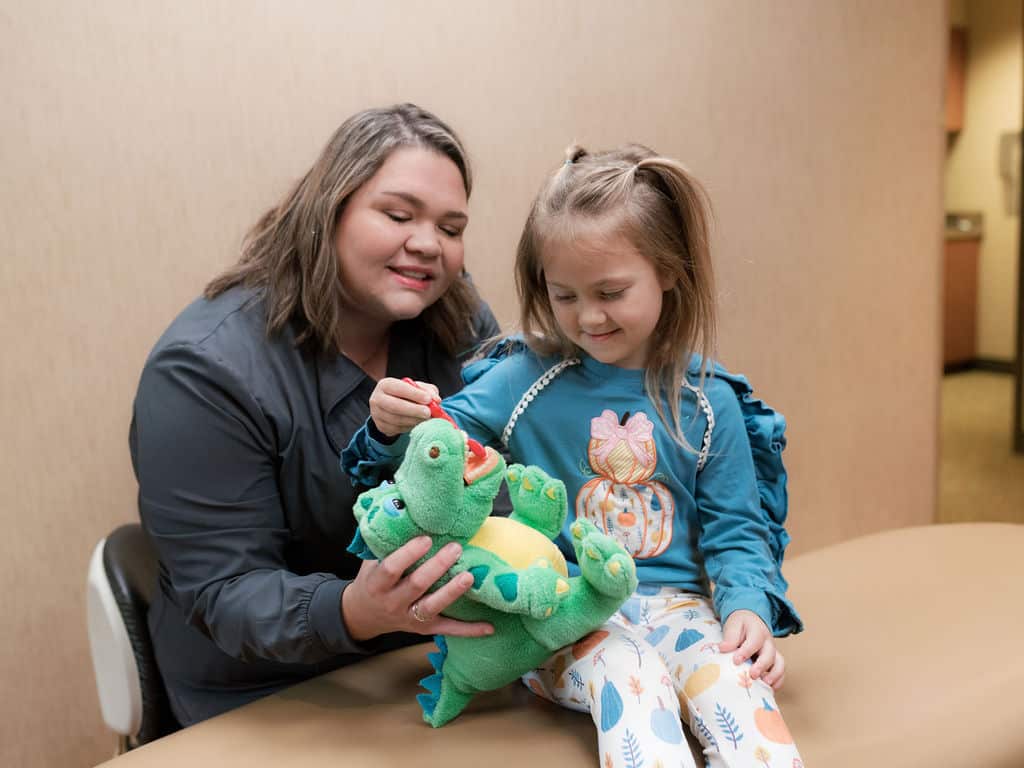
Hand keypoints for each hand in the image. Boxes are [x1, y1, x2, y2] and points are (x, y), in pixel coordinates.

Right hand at [341, 535, 492, 640]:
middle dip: (436, 567)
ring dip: (451, 592)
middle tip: (455, 548)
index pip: (390, 569)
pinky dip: (469, 630)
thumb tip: (393, 496)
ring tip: (470, 576)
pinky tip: (490, 627)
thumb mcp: (370, 560)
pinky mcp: (424, 628)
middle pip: (415, 585)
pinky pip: (448, 629)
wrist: (363, 615)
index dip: (408, 554)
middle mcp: (392, 602)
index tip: (425, 538)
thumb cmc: (372, 579)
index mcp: (376, 583)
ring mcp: (409, 617)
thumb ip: (384, 539)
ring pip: (431, 606)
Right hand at [369, 377, 439, 436]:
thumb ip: (428, 391)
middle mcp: (377, 399)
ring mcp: (377, 414)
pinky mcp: (381, 427)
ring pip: (397, 420)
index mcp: (385, 385)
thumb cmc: (406, 394)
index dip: (414, 394)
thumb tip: (436, 400)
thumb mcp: (417, 388)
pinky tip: (417, 423)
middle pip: (395, 406)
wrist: (391, 406)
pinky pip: (397, 429)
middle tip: (428, 413)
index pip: (399, 388)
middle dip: (414, 410)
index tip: (428, 399)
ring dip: (414, 420)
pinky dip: (410, 427)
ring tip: (426, 418)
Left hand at [719, 609, 785, 689]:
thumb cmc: (740, 625)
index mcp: (757, 631)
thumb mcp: (733, 625)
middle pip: (770, 654)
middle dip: (762, 666)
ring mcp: (772, 652)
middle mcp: (768, 642)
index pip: (755, 641)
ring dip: (774, 675)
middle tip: (752, 675)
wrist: (749, 621)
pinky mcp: (773, 661)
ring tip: (765, 685)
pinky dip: (777, 681)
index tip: (736, 661)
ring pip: (779, 663)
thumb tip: (722, 648)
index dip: (746, 652)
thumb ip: (730, 637)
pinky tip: (768, 689)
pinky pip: (780, 671)